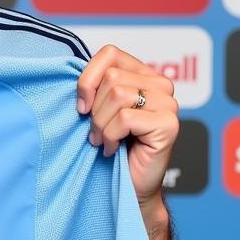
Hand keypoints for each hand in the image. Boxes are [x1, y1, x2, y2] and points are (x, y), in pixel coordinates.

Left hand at [76, 45, 178, 216]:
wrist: (129, 186)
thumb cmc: (111, 147)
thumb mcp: (98, 109)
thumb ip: (95, 86)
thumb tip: (70, 71)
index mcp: (143, 74)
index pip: (110, 53)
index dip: (88, 78)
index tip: (82, 106)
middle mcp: (161, 85)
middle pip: (111, 78)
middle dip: (94, 110)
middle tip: (97, 132)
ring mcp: (168, 104)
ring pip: (117, 95)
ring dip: (101, 125)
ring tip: (104, 141)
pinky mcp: (169, 124)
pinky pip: (125, 118)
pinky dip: (111, 136)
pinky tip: (114, 149)